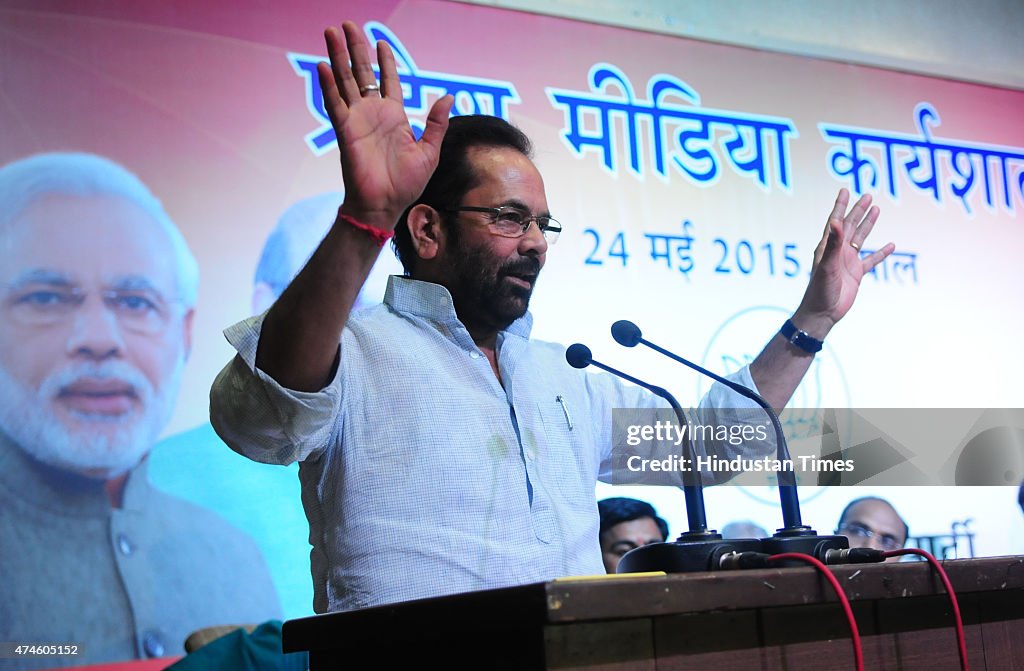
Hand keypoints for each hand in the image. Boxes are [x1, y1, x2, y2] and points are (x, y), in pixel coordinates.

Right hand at [317, 22, 452, 228]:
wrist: (385, 206)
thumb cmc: (406, 184)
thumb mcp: (430, 151)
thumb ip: (436, 123)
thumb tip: (449, 97)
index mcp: (394, 117)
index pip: (388, 81)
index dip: (384, 61)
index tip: (380, 42)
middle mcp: (373, 114)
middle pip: (361, 73)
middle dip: (355, 48)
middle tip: (347, 24)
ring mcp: (357, 120)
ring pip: (345, 81)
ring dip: (338, 56)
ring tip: (331, 32)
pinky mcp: (345, 131)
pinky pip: (334, 103)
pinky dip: (328, 84)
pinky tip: (323, 65)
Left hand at [793, 188, 894, 335]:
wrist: (822, 313)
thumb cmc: (820, 290)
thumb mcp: (827, 265)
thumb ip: (833, 244)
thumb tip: (836, 221)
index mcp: (827, 247)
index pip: (834, 221)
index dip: (840, 206)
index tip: (844, 190)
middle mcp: (837, 252)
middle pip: (849, 226)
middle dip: (857, 210)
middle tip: (868, 195)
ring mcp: (847, 262)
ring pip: (860, 239)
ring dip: (868, 225)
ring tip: (876, 209)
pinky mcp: (856, 274)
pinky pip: (871, 260)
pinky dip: (880, 253)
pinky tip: (891, 245)